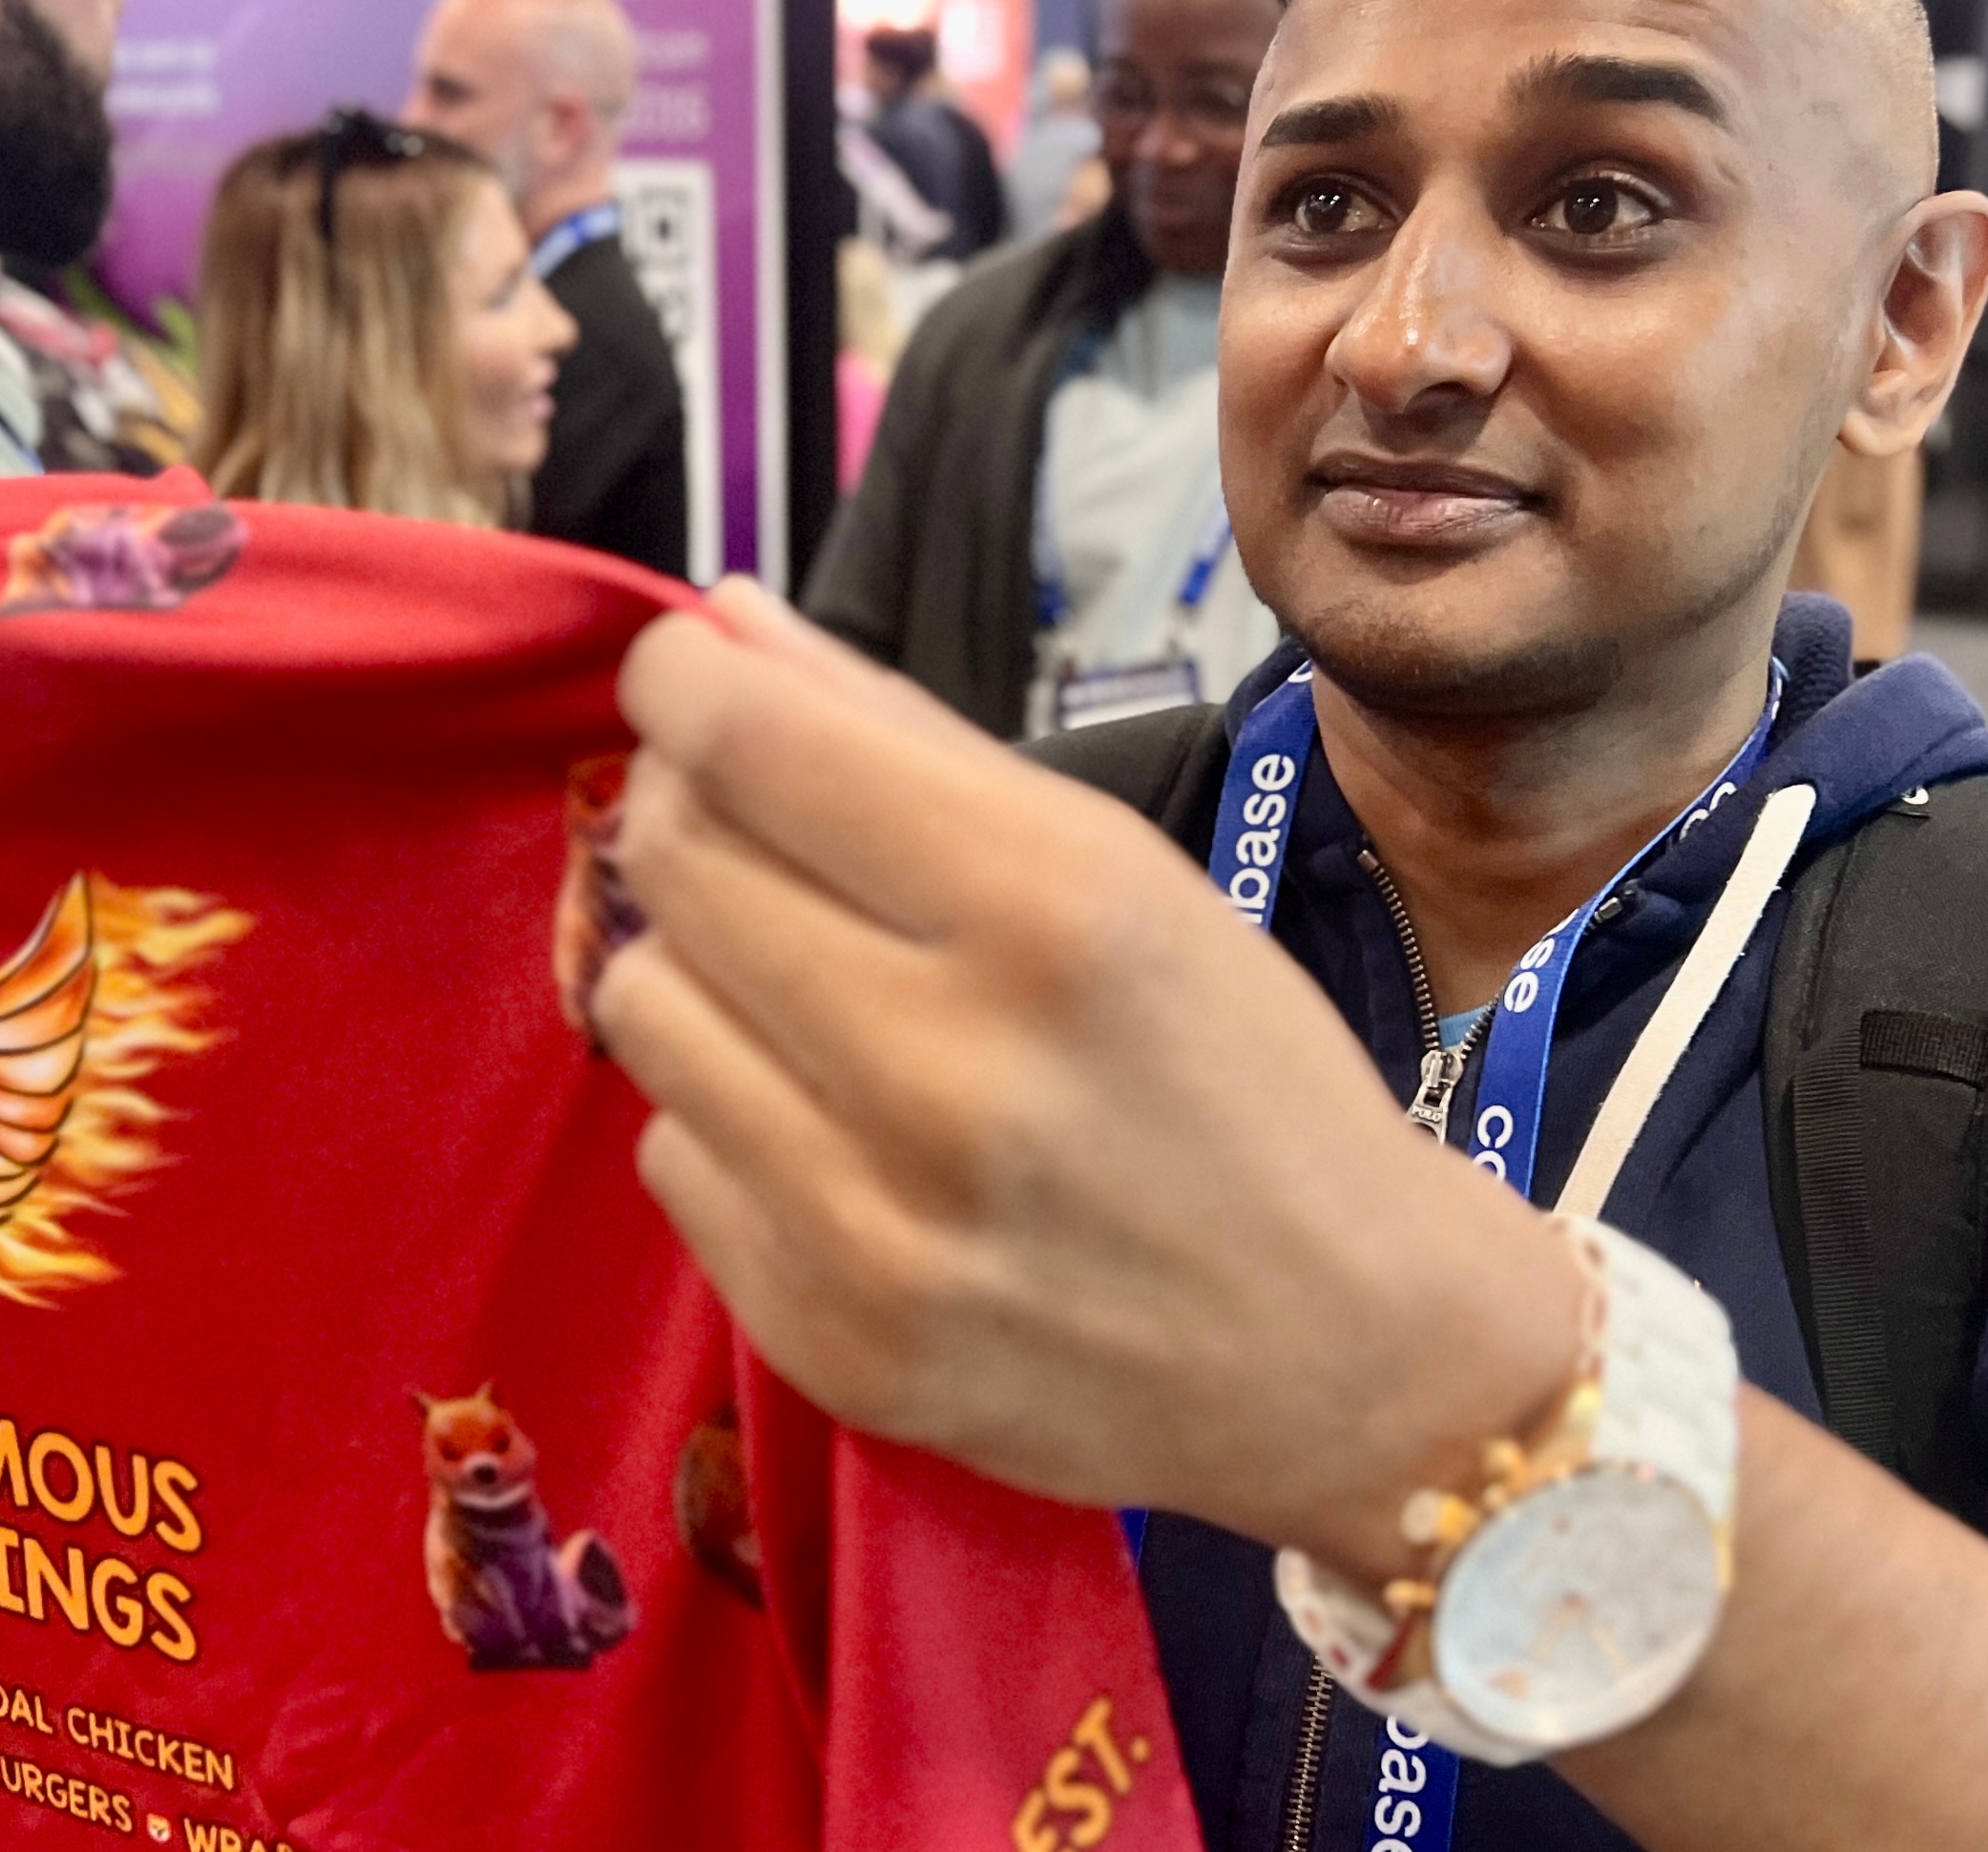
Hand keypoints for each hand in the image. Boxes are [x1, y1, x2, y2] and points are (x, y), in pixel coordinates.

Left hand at [589, 582, 1580, 1577]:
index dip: (682, 682)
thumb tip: (722, 627)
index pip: (750, 742)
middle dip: (695, 809)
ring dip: (704, 968)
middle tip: (763, 828)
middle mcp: (949, 1075)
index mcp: (1050, 917)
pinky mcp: (826, 1343)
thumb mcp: (1124, 874)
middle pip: (675, 858)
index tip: (686, 678)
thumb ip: (908, 739)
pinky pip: (673, 1152)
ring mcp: (874, 1232)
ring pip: (642, 1002)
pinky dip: (734, 1116)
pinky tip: (845, 1132)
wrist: (1345, 1360)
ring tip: (816, 991)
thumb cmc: (1242, 1084)